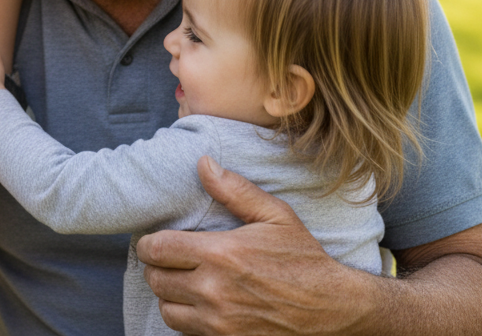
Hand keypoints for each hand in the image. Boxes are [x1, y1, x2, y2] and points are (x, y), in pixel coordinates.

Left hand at [137, 156, 364, 334]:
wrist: (333, 309)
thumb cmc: (303, 260)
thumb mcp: (275, 216)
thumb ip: (235, 190)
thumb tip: (203, 163)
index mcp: (222, 254)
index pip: (157, 249)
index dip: (148, 244)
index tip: (153, 241)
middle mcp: (214, 290)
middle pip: (156, 279)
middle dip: (157, 267)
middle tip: (169, 259)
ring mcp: (219, 322)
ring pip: (166, 308)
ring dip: (169, 294)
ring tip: (183, 281)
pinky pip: (186, 330)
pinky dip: (186, 317)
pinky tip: (200, 303)